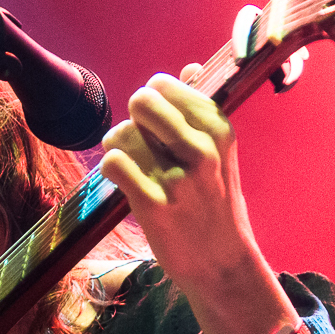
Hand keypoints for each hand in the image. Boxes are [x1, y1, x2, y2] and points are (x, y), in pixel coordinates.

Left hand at [96, 70, 287, 333]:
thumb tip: (191, 68)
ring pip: (123, 133)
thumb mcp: (221, 153)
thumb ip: (201, 110)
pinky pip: (114, 163)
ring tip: (129, 164)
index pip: (166, 85)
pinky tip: (124, 181)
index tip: (156, 122)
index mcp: (219, 129)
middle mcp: (202, 150)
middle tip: (137, 139)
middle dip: (132, 118)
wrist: (223, 264)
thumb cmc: (216, 204)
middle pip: (142, 101)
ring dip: (117, 146)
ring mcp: (179, 179)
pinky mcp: (155, 206)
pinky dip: (111, 168)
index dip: (152, 100)